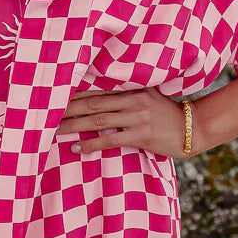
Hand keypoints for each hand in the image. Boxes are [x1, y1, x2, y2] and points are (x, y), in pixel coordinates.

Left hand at [57, 85, 199, 157]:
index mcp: (132, 88)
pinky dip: (91, 145)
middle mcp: (133, 100)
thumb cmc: (166, 113)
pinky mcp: (141, 135)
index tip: (55, 97)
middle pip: (93, 103)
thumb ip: (127, 93)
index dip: (74, 94)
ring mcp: (137, 117)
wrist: (192, 128)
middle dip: (68, 109)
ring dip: (74, 126)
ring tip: (55, 131)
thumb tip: (99, 96)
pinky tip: (76, 148)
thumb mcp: (148, 95)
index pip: (97, 89)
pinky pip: (111, 140)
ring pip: (98, 121)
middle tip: (46, 114)